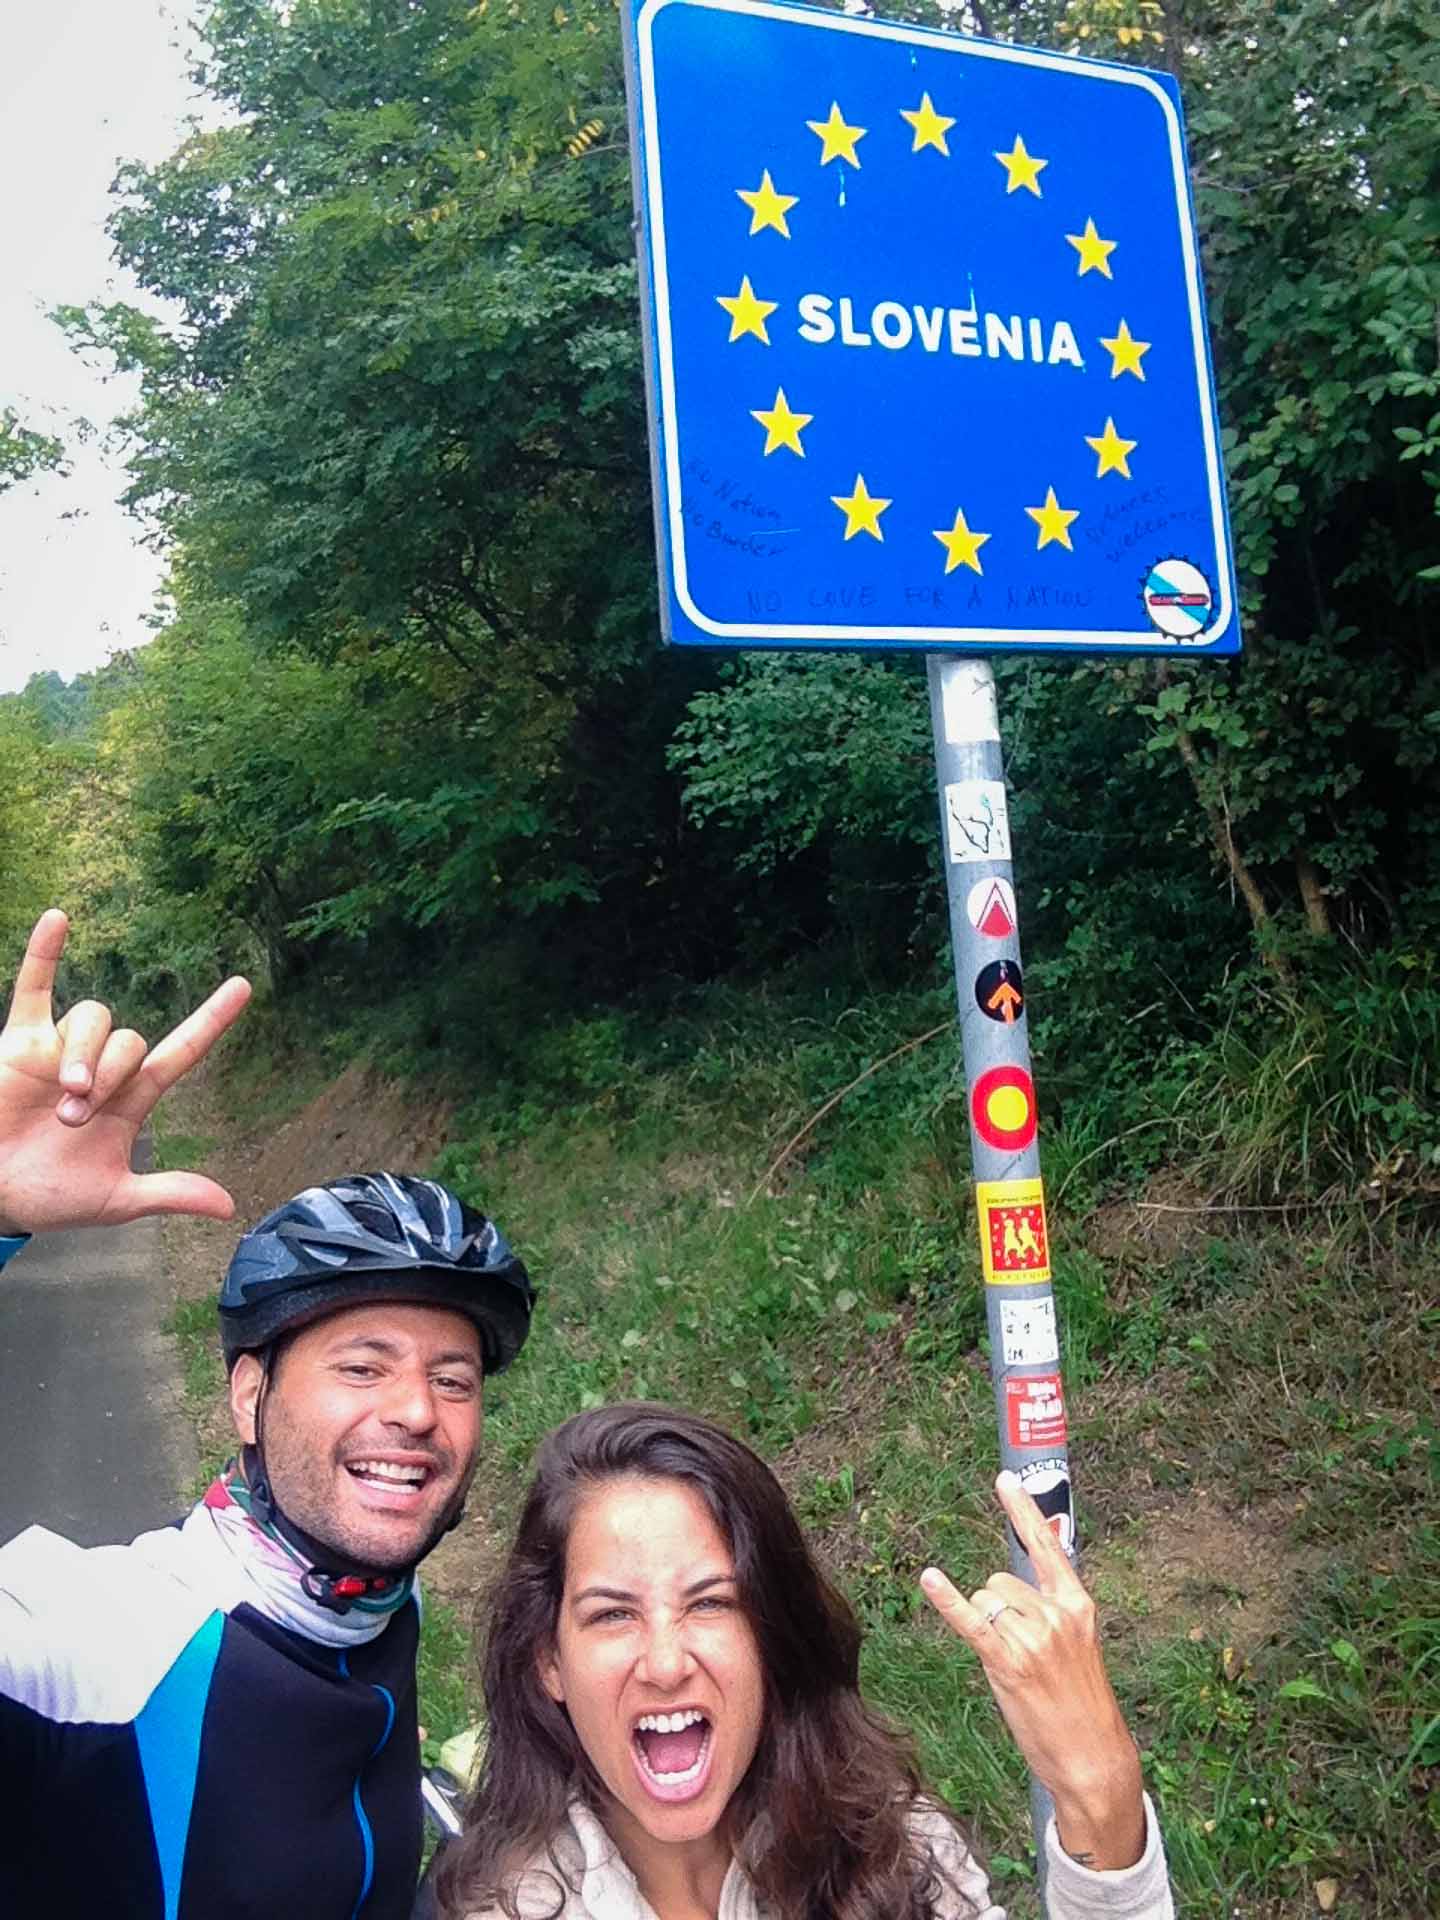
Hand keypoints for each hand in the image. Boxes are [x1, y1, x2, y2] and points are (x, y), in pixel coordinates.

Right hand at [0, 909, 251, 1233]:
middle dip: (110, 1077)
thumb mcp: (115, 1200)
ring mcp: (61, 1050)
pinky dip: (43, 953)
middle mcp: (102, 1068)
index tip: (242, 987)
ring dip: (84, 1054)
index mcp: (130, 1100)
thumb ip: (168, 1193)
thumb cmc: (52, 1195)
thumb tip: (227, 1207)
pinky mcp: (19, 1043)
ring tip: (64, 1096)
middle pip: (130, 1042)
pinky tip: (58, 920)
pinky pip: (34, 988)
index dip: (210, 1022)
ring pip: (93, 1020)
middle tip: (76, 1118)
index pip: (179, 1052)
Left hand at [920, 1470, 1145, 1871]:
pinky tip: (930, 1579)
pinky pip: (972, 1621)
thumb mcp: (1077, 1648)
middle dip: (996, 1610)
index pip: (1047, 1546)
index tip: (1004, 1479)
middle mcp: (1056, 1613)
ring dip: (986, 1627)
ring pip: (985, 1602)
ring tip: (1014, 1668)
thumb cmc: (1081, 1706)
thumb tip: (1004, 1594)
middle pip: (1000, 1581)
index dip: (1023, 1511)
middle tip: (1018, 1654)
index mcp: (1078, 1605)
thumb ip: (1049, 1614)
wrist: (1094, 1758)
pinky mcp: (1010, 1662)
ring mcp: (1034, 1637)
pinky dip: (948, 1600)